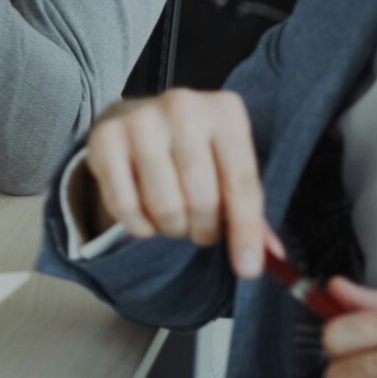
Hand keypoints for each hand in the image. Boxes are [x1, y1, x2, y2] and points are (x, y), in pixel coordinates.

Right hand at [77, 89, 268, 278]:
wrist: (138, 116)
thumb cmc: (194, 148)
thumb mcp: (228, 163)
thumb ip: (249, 207)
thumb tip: (272, 256)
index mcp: (225, 112)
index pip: (241, 183)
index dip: (245, 231)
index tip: (248, 268)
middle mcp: (183, 109)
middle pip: (202, 199)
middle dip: (204, 231)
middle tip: (202, 232)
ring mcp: (140, 121)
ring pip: (164, 205)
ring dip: (172, 228)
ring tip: (175, 220)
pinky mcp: (105, 139)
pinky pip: (125, 205)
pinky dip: (139, 226)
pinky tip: (147, 218)